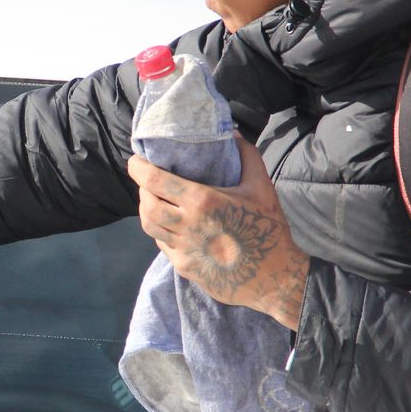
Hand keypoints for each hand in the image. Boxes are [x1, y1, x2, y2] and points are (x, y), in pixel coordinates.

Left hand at [127, 133, 307, 328]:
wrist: (275, 278)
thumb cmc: (268, 229)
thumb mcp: (262, 187)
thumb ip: (247, 156)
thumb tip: (233, 133)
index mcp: (202, 202)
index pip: (154, 182)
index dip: (138, 168)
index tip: (135, 160)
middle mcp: (187, 226)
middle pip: (146, 206)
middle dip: (142, 190)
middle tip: (147, 181)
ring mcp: (184, 250)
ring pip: (150, 227)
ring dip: (147, 211)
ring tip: (155, 201)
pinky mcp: (185, 267)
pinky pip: (163, 244)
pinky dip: (161, 230)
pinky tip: (171, 224)